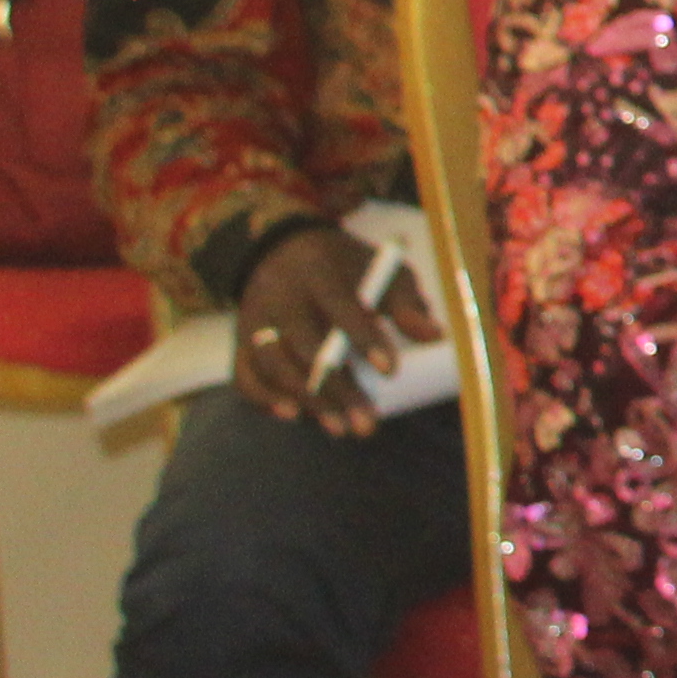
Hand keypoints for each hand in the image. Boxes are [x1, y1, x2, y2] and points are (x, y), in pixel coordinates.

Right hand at [233, 222, 413, 437]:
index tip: (390, 371)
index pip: (340, 307)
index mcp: (320, 272)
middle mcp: (280, 297)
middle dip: (337, 388)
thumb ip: (407, 302)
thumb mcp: (382, 270)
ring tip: (340, 428)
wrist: (284, 250)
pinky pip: (243, 376)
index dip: (364, 339)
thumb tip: (435, 335)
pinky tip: (294, 417)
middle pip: (304, 346)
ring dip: (306, 400)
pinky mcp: (240, 342)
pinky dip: (264, 399)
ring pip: (272, 365)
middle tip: (367, 422)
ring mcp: (255, 321)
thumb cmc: (345, 267)